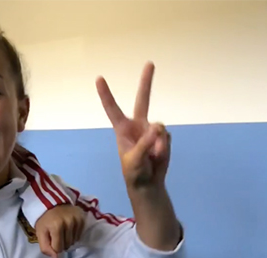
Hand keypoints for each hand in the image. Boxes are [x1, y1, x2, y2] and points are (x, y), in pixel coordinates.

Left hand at [36, 204, 85, 257]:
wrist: (52, 203)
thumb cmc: (45, 220)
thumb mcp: (40, 233)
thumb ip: (45, 248)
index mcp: (56, 226)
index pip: (58, 248)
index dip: (54, 247)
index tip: (51, 240)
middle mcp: (68, 222)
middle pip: (67, 245)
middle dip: (61, 243)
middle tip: (56, 235)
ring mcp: (76, 220)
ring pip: (74, 241)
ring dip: (68, 240)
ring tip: (62, 232)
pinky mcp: (82, 218)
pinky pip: (79, 235)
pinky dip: (74, 235)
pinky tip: (69, 229)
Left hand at [96, 62, 170, 189]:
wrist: (148, 184)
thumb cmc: (134, 172)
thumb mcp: (135, 160)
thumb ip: (145, 143)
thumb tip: (158, 126)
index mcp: (123, 129)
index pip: (112, 109)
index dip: (106, 94)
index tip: (99, 78)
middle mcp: (138, 125)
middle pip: (143, 100)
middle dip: (146, 81)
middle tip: (150, 63)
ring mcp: (152, 130)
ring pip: (159, 128)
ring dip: (157, 144)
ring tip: (151, 158)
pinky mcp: (163, 137)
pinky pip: (167, 138)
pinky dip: (164, 149)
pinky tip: (158, 156)